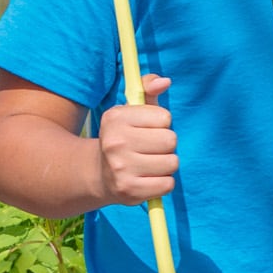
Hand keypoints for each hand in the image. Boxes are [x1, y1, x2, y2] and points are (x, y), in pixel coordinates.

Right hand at [95, 74, 177, 204]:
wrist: (99, 174)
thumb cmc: (125, 136)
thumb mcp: (132, 109)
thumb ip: (148, 87)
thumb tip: (166, 81)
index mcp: (115, 118)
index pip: (165, 118)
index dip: (161, 124)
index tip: (147, 129)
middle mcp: (115, 143)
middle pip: (171, 140)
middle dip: (166, 144)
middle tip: (150, 148)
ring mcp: (120, 169)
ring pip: (172, 163)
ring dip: (166, 164)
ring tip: (149, 164)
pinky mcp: (129, 191)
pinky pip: (168, 185)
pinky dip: (163, 183)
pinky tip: (149, 179)